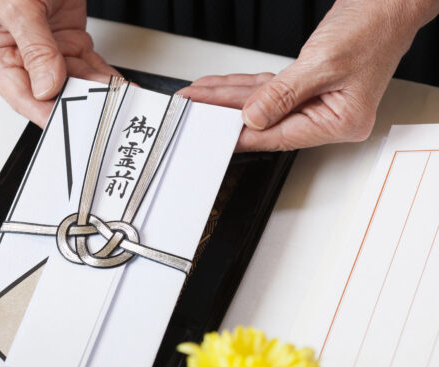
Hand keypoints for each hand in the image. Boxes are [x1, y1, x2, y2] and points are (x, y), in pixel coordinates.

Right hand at [0, 0, 117, 127]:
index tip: (68, 125)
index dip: (45, 112)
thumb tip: (46, 86)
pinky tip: (120, 90)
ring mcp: (46, 50)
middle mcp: (18, 56)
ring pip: (75, 83)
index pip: (20, 94)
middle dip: (78, 105)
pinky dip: (106, 79)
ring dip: (98, 95)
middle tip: (102, 116)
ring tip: (118, 105)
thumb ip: (35, 48)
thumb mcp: (20, 6)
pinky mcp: (68, 42)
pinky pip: (89, 67)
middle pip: (50, 93)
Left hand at [178, 0, 438, 151]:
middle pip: (266, 121)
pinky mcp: (308, 85)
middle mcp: (327, 116)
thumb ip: (283, 94)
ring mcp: (317, 101)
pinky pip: (269, 90)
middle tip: (195, 110)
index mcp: (339, 122)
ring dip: (229, 99)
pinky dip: (244, 86)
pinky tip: (221, 87)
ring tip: (199, 97)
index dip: (241, 134)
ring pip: (263, 104)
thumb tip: (252, 117)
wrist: (388, 3)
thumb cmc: (372, 29)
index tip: (211, 134)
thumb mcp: (322, 64)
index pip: (279, 135)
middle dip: (226, 113)